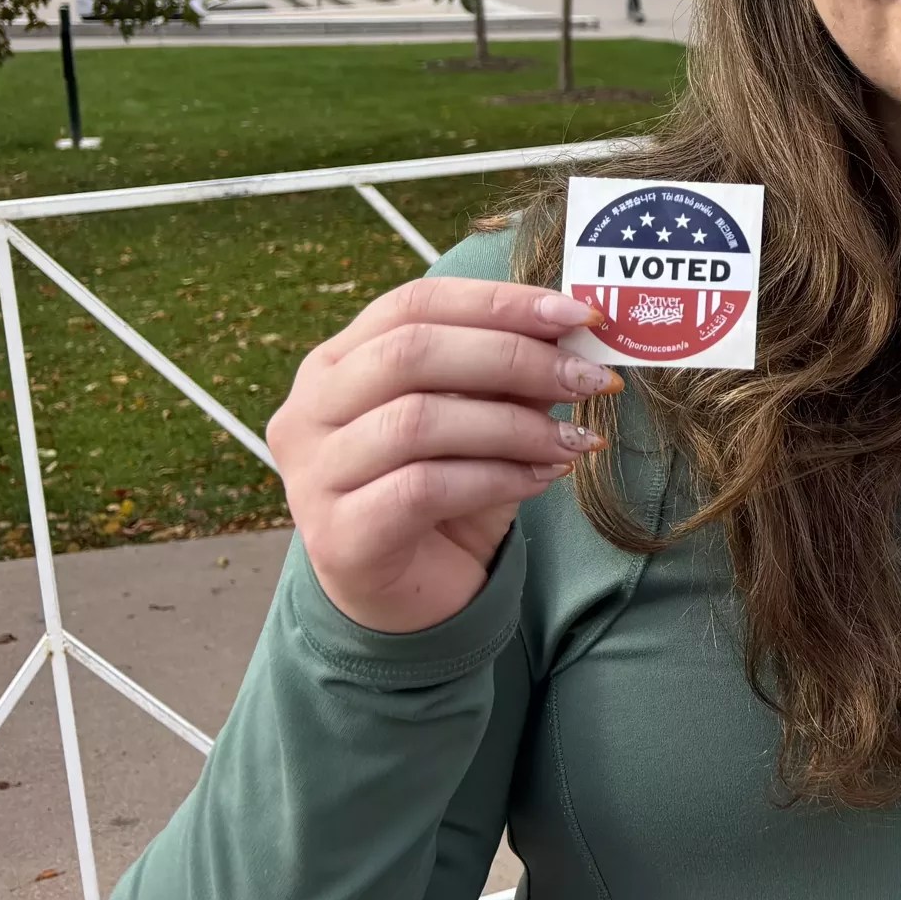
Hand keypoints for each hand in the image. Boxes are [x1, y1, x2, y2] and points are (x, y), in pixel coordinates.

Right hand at [267, 279, 612, 635]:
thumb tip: (574, 334)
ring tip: (573, 439)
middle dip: (516, 358)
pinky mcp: (339, 537)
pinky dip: (497, 478)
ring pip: (417, 421)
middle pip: (410, 352)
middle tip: (590, 378)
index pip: (413, 303)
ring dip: (514, 425)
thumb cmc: (446, 493)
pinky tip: (544, 479)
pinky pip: (423, 489)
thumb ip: (512, 375)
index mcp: (336, 362)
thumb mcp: (483, 420)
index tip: (579, 316)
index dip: (499, 302)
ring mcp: (313, 475)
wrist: (411, 597)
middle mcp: (309, 411)